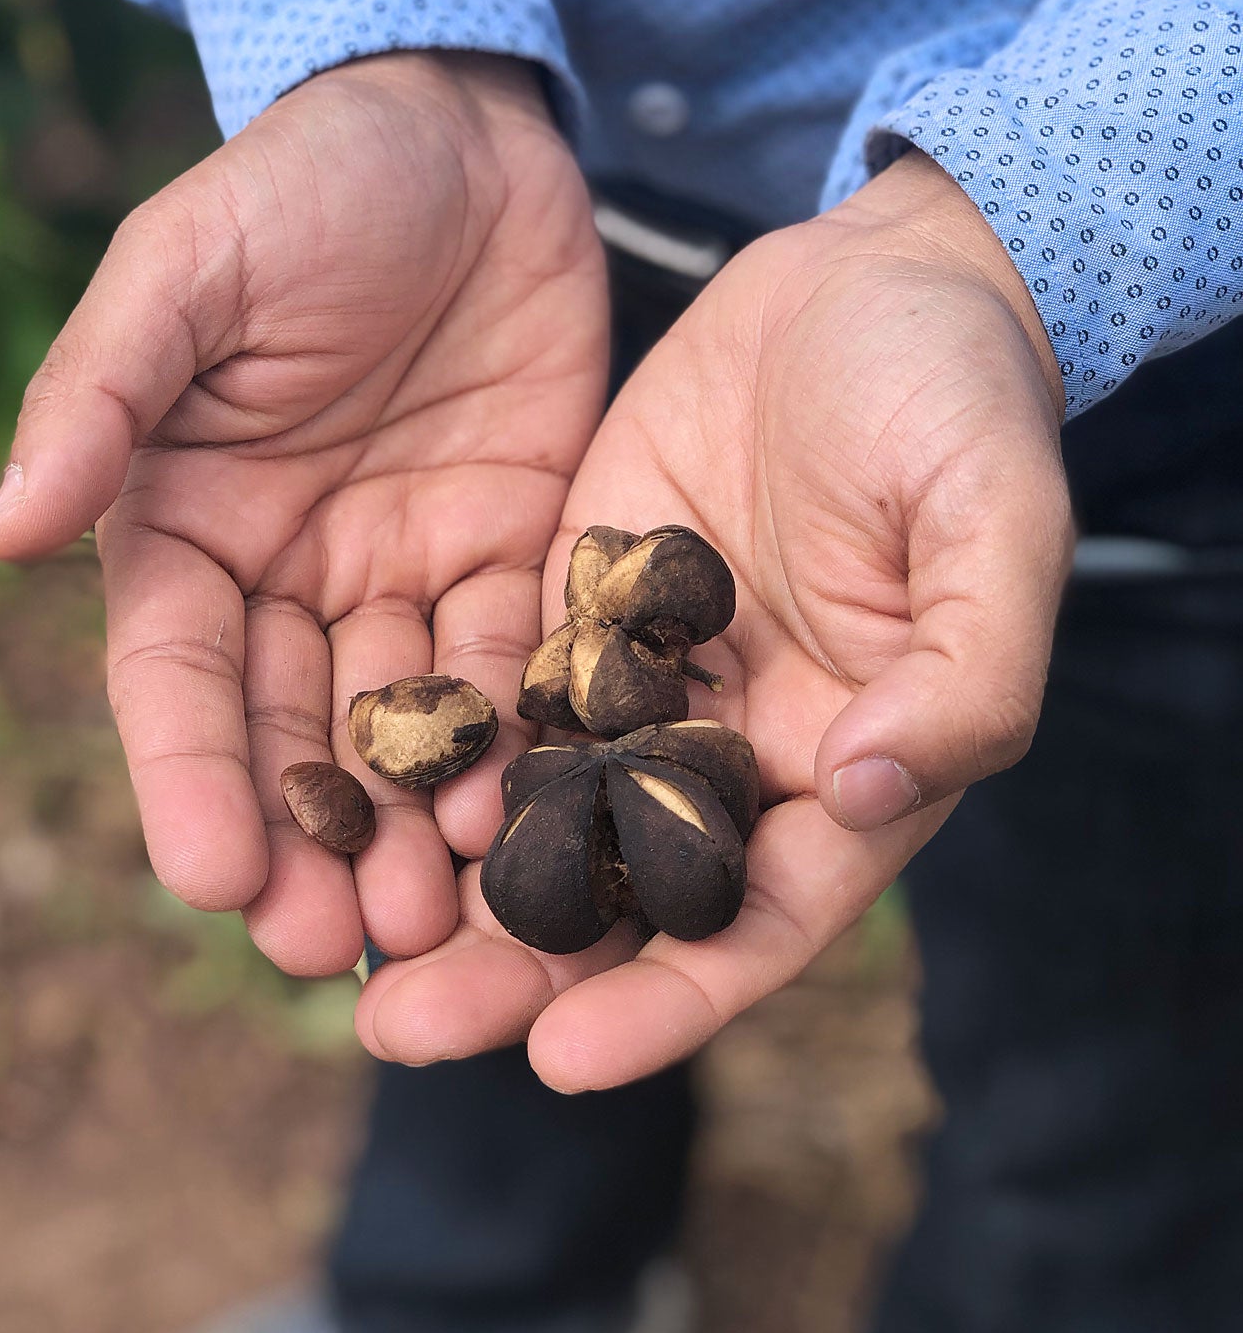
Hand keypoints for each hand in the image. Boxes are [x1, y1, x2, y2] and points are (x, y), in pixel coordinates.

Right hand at [0, 53, 607, 972]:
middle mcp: (288, 570)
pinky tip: (531, 812)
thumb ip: (102, 395)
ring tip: (441, 923)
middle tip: (335, 951)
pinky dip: (516, 739)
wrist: (465, 132)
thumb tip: (5, 533)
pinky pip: (511, 663)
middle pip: (288, 734)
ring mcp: (401, 569)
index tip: (214, 878)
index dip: (190, 777)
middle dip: (308, 842)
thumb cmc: (303, 184)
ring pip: (402, 729)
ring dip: (413, 828)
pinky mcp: (510, 549)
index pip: (175, 676)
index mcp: (183, 520)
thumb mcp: (187, 270)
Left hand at [358, 150, 1072, 1085]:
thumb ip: (966, 671)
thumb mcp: (996, 522)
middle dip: (515, 967)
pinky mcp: (575, 593)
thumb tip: (874, 790)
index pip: (754, 919)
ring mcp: (646, 672)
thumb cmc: (962, 398)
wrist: (873, 273)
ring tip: (336, 936)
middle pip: (622, 890)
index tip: (560, 1059)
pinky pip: (498, 687)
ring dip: (447, 879)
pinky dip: (436, 746)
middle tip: (393, 1025)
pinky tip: (345, 781)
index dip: (667, 1000)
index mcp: (850, 760)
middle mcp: (735, 742)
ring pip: (542, 808)